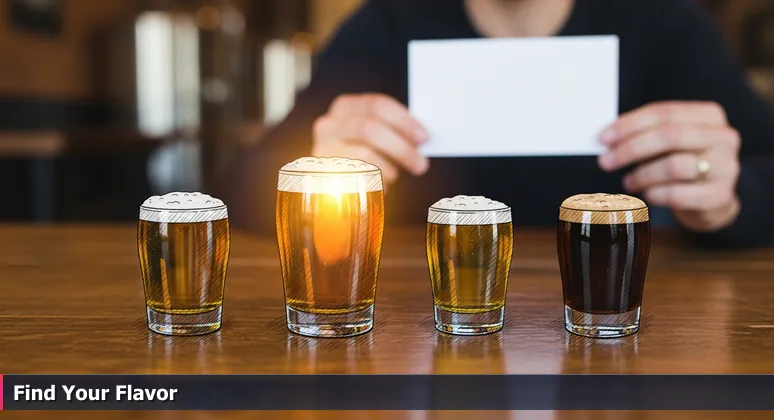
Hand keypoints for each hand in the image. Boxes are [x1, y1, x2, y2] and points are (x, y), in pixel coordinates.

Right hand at [312, 93, 429, 187]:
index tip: (424, 137)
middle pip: (369, 129)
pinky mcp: (324, 175)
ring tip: (393, 176)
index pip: (377, 105)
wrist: (335, 187)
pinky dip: (375, 185)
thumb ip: (391, 130)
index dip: (404, 121)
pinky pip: (357, 179)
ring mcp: (323, 150)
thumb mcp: (374, 137)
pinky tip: (378, 186)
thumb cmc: (362, 157)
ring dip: (389, 170)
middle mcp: (329, 125)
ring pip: (365, 157)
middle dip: (401, 148)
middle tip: (422, 164)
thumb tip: (420, 138)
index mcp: (346, 107)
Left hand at [598, 101, 740, 231]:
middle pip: (670, 136)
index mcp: (709, 115)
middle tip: (605, 161)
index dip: (629, 125)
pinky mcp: (720, 196)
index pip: (664, 113)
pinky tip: (648, 194)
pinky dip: (654, 194)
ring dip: (642, 175)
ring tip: (628, 182)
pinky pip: (677, 194)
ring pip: (674, 166)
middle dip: (631, 149)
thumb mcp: (668, 143)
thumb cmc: (681, 162)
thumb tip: (605, 137)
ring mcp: (727, 167)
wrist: (712, 199)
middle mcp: (723, 137)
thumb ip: (644, 134)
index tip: (602, 138)